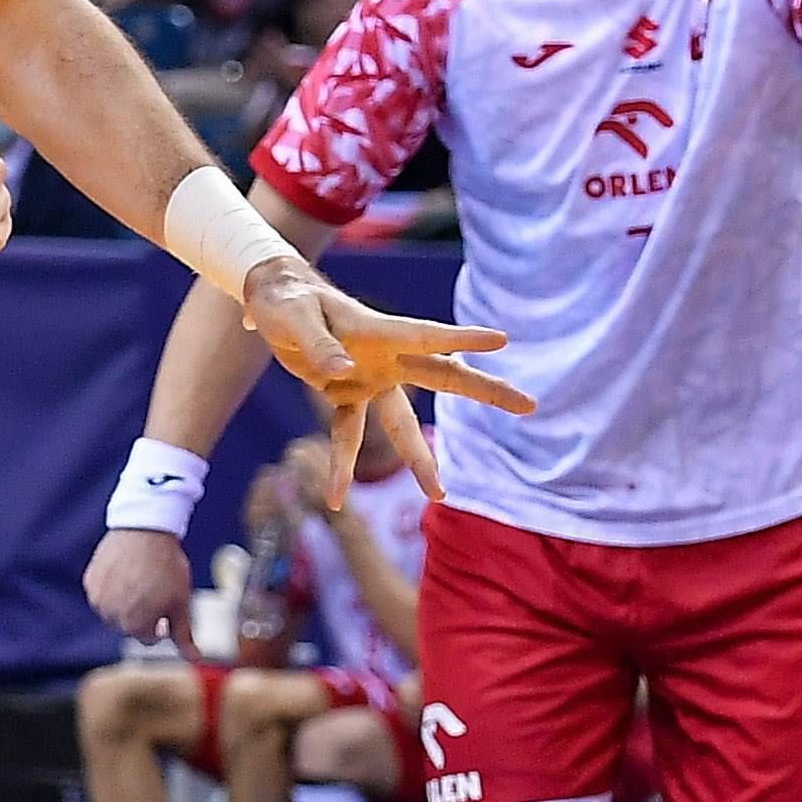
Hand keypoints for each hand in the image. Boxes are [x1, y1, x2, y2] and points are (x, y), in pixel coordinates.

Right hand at [85, 526, 193, 642]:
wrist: (145, 528)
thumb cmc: (168, 567)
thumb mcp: (181, 603)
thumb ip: (184, 635)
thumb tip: (195, 659)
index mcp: (135, 626)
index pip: (150, 637)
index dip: (163, 620)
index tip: (168, 601)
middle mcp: (111, 617)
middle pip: (130, 625)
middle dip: (142, 613)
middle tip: (154, 587)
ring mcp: (98, 599)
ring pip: (114, 611)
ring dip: (125, 601)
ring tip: (140, 578)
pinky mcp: (90, 581)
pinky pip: (102, 593)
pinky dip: (112, 587)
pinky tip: (126, 570)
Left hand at [237, 257, 524, 505]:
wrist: (271, 301)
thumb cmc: (286, 302)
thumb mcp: (293, 318)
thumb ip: (317, 346)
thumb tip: (342, 373)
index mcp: (378, 330)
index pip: (426, 335)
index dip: (461, 339)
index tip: (502, 340)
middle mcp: (385, 357)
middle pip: (443, 377)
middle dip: (486, 391)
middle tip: (530, 405)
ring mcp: (370, 379)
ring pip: (402, 424)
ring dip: (420, 459)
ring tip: (440, 496)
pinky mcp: (347, 396)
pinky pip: (348, 436)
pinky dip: (340, 467)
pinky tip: (335, 500)